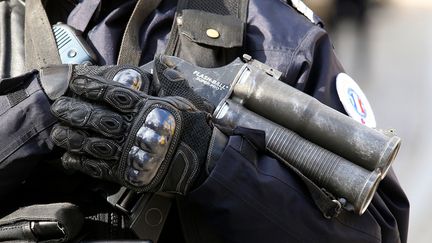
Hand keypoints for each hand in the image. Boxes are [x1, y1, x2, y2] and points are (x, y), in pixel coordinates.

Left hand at [49, 65, 212, 193]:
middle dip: (75, 112)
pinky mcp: (128, 173)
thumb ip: (168, 81)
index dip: (92, 87)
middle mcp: (134, 128)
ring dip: (73, 138)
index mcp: (146, 108)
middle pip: (97, 118)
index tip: (75, 83)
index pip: (113, 94)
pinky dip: (83, 163)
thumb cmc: (193, 128)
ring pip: (93, 144)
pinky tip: (70, 158)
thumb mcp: (183, 99)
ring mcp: (130, 152)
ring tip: (58, 134)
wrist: (203, 161)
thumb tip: (162, 62)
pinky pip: (100, 168)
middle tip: (58, 108)